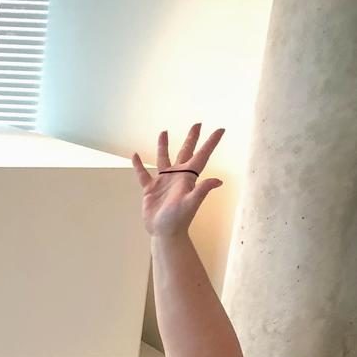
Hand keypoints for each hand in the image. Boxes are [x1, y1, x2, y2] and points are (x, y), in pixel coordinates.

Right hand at [131, 124, 223, 238]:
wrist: (164, 233)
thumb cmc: (179, 220)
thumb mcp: (191, 203)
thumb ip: (202, 190)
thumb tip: (218, 181)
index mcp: (188, 177)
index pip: (202, 155)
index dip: (211, 143)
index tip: (220, 130)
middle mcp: (177, 176)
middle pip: (186, 151)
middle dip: (192, 138)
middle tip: (197, 124)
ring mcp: (163, 182)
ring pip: (164, 158)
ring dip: (164, 146)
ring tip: (164, 132)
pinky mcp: (151, 189)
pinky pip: (144, 174)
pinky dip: (139, 165)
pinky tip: (135, 156)